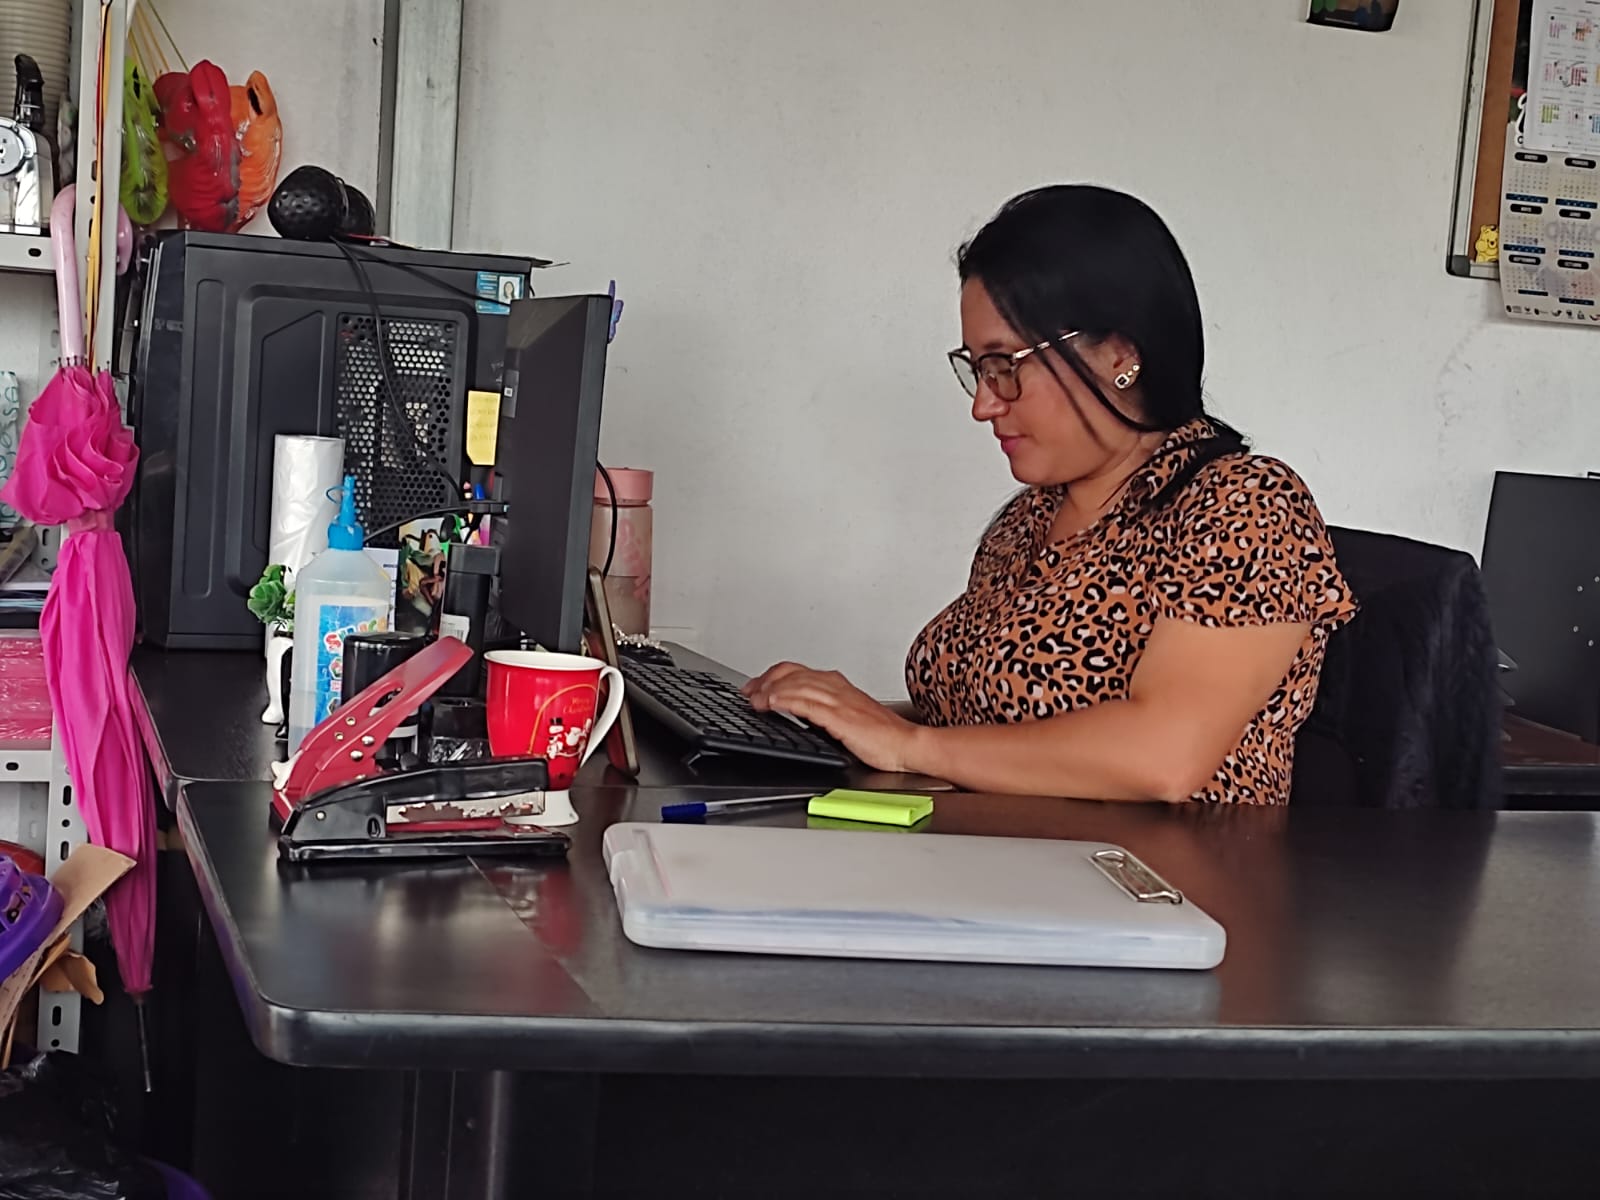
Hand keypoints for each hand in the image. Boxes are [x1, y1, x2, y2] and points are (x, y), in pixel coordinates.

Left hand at [742, 662, 921, 773]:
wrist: (906, 745)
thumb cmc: (883, 737)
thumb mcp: (847, 718)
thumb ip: (825, 711)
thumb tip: (799, 711)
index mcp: (838, 686)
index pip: (798, 672)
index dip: (773, 676)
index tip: (756, 686)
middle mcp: (836, 688)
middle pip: (793, 674)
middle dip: (766, 680)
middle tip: (748, 691)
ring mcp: (838, 701)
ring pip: (797, 685)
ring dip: (771, 690)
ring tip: (754, 699)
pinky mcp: (840, 716)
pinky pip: (808, 703)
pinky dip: (787, 700)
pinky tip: (773, 703)